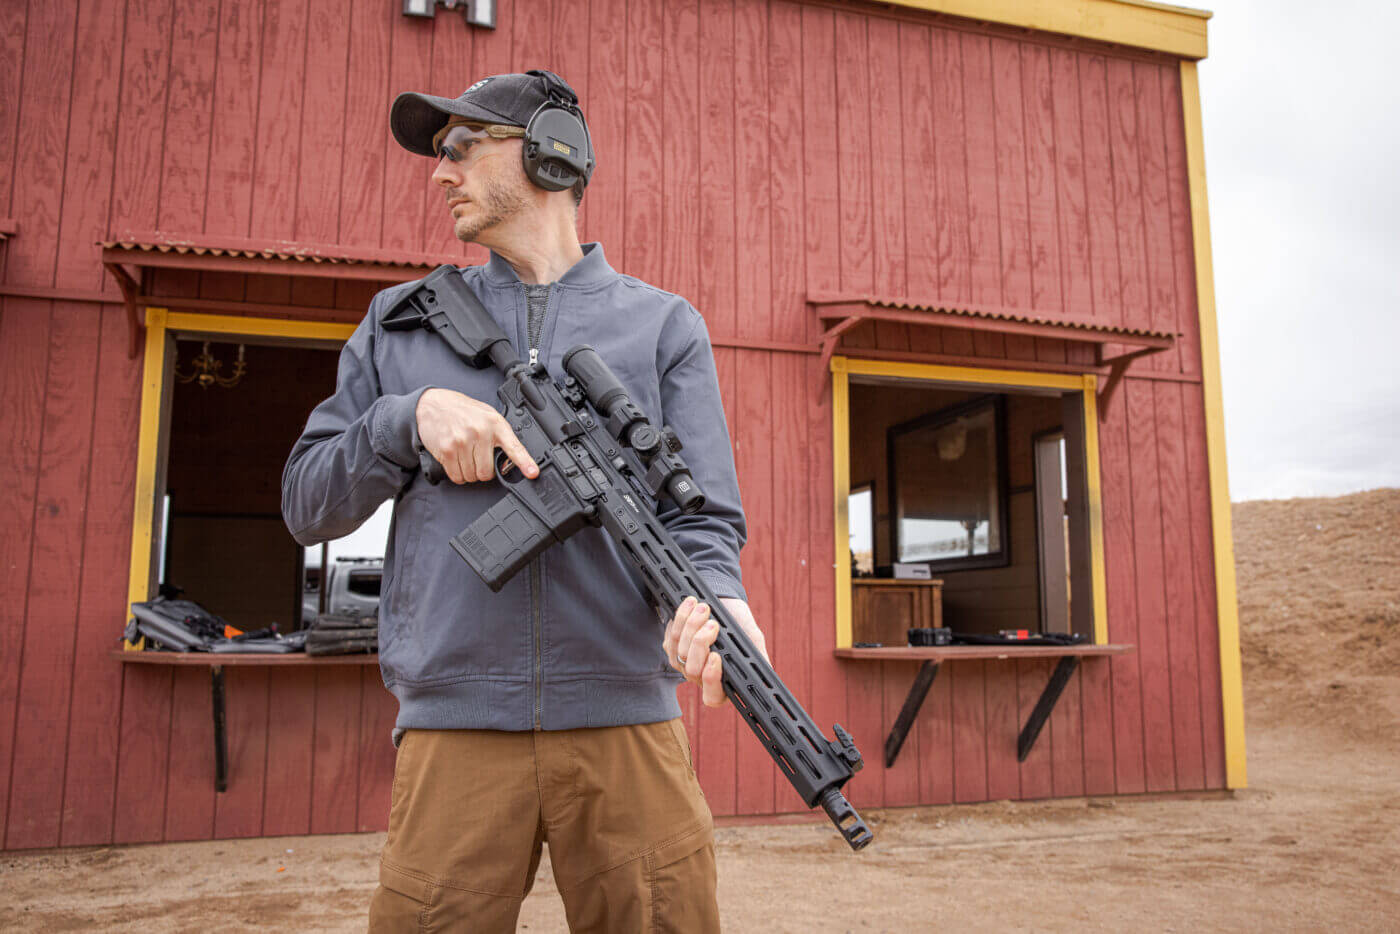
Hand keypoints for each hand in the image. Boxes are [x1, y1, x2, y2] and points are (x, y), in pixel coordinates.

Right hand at [415, 388, 538, 483]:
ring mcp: (462, 442)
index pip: (513, 447)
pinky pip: (457, 476)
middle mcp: (480, 432)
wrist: (434, 404)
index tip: (533, 473)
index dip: (525, 462)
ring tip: (465, 455)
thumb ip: (499, 435)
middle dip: (483, 471)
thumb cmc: (462, 411)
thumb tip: (510, 459)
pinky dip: (457, 474)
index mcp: (494, 424)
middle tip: (478, 458)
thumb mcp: (487, 416)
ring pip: (471, 476)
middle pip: (487, 472)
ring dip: (469, 472)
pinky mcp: (447, 450)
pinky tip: (456, 460)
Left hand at [663, 596, 768, 707]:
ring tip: (704, 608)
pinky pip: (670, 638)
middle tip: (713, 624)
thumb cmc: (740, 622)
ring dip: (691, 626)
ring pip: (679, 652)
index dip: (712, 679)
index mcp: (723, 682)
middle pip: (693, 670)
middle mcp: (701, 677)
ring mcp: (684, 663)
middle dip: (701, 643)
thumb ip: (757, 656)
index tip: (716, 656)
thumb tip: (765, 675)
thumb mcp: (752, 637)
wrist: (724, 601)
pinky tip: (690, 605)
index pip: (713, 696)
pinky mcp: (671, 646)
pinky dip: (680, 619)